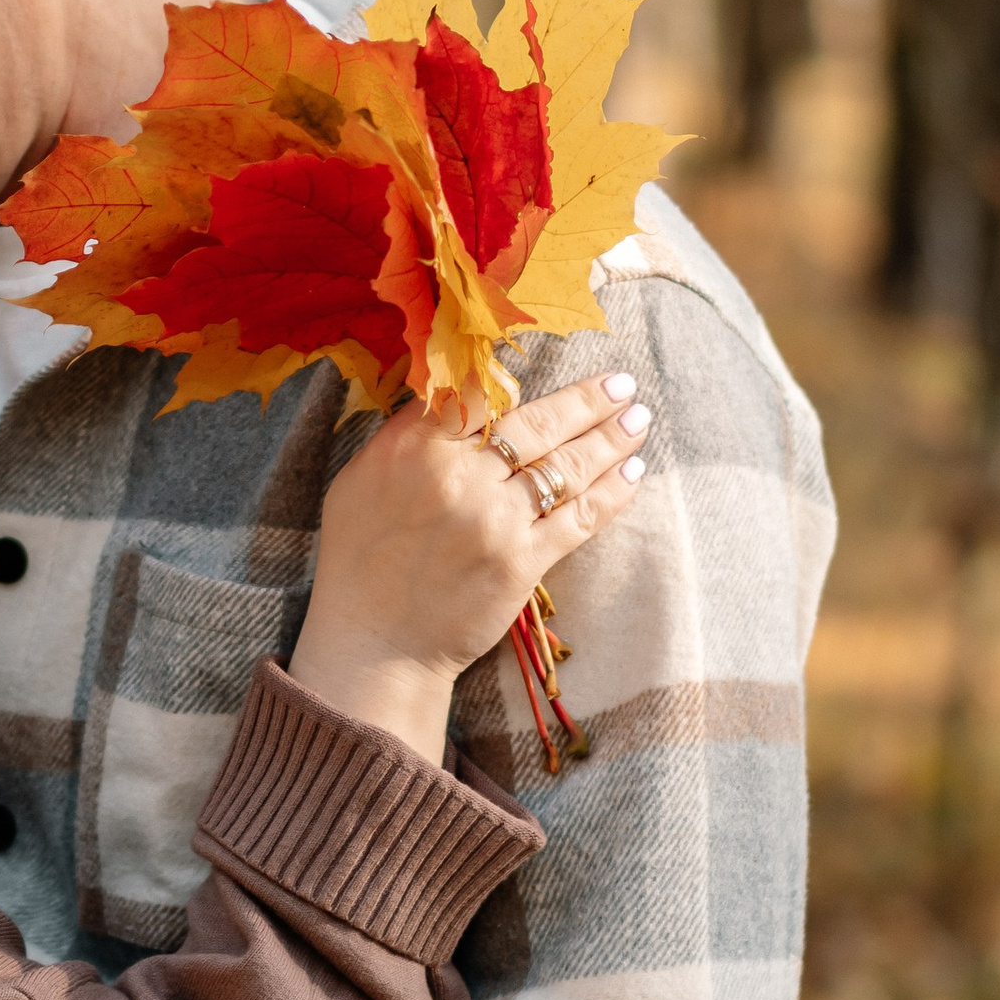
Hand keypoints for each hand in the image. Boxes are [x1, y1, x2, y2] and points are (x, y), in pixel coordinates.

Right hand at [290, 370, 649, 763]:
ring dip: (610, 439)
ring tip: (640, 418)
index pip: (478, 393)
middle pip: (536, 424)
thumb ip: (406, 431)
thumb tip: (453, 386)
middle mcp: (459, 478)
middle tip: (623, 383)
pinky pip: (579, 517)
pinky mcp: (522, 562)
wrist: (374, 642)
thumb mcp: (360, 478)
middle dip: (588, 400)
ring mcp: (495, 521)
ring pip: (565, 467)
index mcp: (414, 448)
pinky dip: (611, 492)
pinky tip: (633, 471)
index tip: (549, 357)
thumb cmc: (359, 557)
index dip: (516, 375)